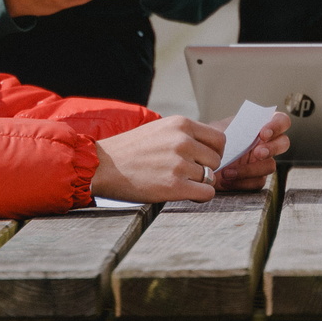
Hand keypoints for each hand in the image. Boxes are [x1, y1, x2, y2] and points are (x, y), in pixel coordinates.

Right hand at [91, 116, 224, 202]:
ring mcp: (179, 164)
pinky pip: (206, 193)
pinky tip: (186, 193)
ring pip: (210, 178)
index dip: (214, 152)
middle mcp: (183, 141)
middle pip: (216, 160)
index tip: (203, 159)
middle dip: (206, 168)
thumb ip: (185, 135)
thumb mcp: (160, 129)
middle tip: (188, 173)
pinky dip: (200, 196)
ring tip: (178, 181)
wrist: (102, 165)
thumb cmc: (130, 150)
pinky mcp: (174, 186)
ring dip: (199, 183)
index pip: (219, 139)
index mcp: (181, 124)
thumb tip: (210, 149)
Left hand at [212, 112, 289, 190]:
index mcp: (259, 126)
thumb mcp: (217, 130)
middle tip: (257, 152)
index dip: (277, 126)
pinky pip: (257, 182)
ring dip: (251, 169)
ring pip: (270, 166)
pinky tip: (226, 180)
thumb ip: (228, 127)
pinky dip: (242, 182)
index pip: (281, 121)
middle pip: (284, 143)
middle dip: (272, 148)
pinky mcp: (256, 179)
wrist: (202, 164)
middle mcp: (265, 143)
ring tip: (228, 171)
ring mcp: (262, 162)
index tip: (263, 133)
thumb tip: (234, 130)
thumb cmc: (212, 142)